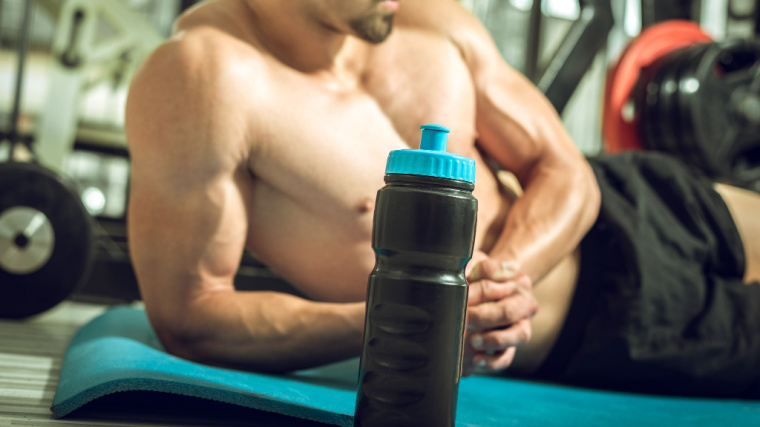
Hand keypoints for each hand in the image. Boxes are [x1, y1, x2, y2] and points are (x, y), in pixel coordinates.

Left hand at [462, 252, 536, 375]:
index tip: (463, 296)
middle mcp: (525, 304)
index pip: (502, 284)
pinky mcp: (510, 347)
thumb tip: (483, 271)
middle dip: (486, 316)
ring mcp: (520, 326)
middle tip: (466, 318)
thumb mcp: (478, 264)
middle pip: (510, 311)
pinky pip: (507, 357)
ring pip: (519, 336)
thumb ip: (482, 266)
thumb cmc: (479, 276)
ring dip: (495, 339)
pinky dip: (492, 361)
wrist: (482, 292)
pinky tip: (476, 360)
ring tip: (474, 340)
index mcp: (519, 281)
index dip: (481, 291)